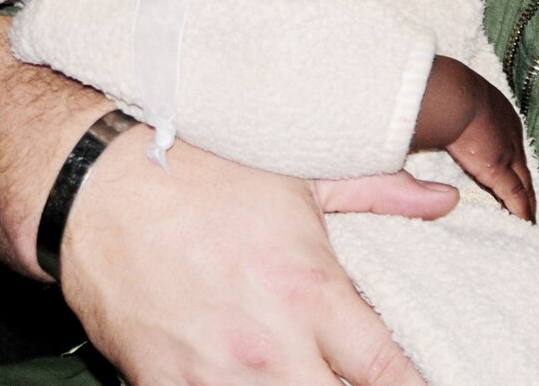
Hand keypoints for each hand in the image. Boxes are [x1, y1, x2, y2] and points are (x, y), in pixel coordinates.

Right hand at [62, 132, 455, 384]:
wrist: (96, 188)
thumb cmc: (199, 174)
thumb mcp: (297, 176)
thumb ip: (377, 194)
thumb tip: (442, 200)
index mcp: (312, 292)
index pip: (389, 374)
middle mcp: (272, 347)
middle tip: (359, 383)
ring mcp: (217, 377)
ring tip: (307, 378)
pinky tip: (245, 383)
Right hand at [411, 55, 535, 219]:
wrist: (450, 95)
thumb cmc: (442, 94)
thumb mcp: (451, 101)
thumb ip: (447, 116)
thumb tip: (435, 126)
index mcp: (498, 113)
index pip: (508, 144)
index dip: (511, 163)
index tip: (512, 176)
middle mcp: (509, 133)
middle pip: (521, 166)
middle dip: (525, 184)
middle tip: (530, 204)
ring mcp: (508, 152)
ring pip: (523, 183)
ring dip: (526, 202)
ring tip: (529, 219)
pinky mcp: (500, 170)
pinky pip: (516, 196)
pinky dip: (521, 211)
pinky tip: (526, 225)